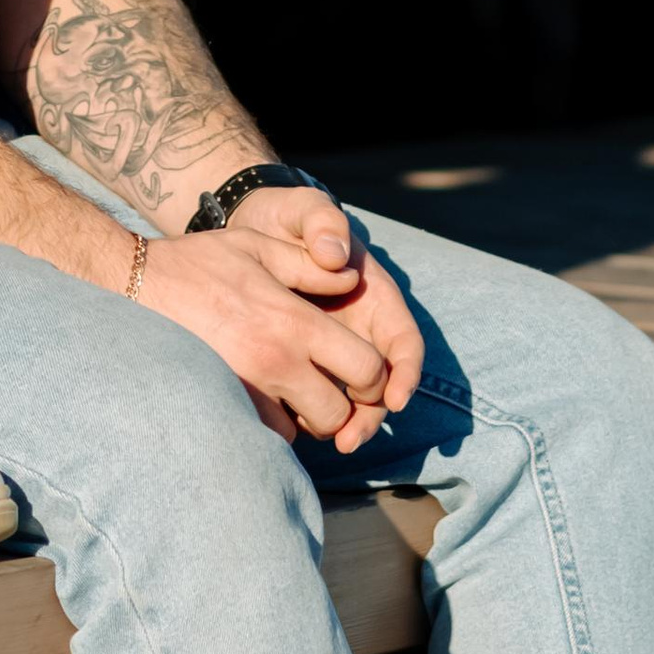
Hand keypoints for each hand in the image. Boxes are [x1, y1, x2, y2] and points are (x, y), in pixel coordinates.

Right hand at [130, 223, 417, 451]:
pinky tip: (257, 396)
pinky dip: (267, 422)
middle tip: (326, 385)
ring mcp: (245, 390)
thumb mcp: (258, 247)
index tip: (360, 369)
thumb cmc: (198, 263)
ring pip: (299, 430)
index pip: (365, 368)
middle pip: (337, 413)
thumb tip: (350, 281)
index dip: (374, 375)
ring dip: (300, 416)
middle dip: (340, 404)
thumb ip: (310, 265)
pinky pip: (260, 433)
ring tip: (287, 389)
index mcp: (295, 322)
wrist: (132, 286)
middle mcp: (276, 362)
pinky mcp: (219, 405)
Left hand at [227, 184, 423, 448]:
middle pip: (379, 381)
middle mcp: (359, 327)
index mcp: (372, 294)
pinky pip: (315, 391)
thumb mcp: (303, 209)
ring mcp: (331, 345)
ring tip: (329, 444)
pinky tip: (292, 429)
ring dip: (344, 422)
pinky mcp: (302, 357)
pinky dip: (310, 412)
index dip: (405, 373)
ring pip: (349, 395)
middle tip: (349, 439)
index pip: (403, 342)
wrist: (249, 228)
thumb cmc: (285, 218)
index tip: (394, 399)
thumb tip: (334, 257)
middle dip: (371, 413)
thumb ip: (322, 222)